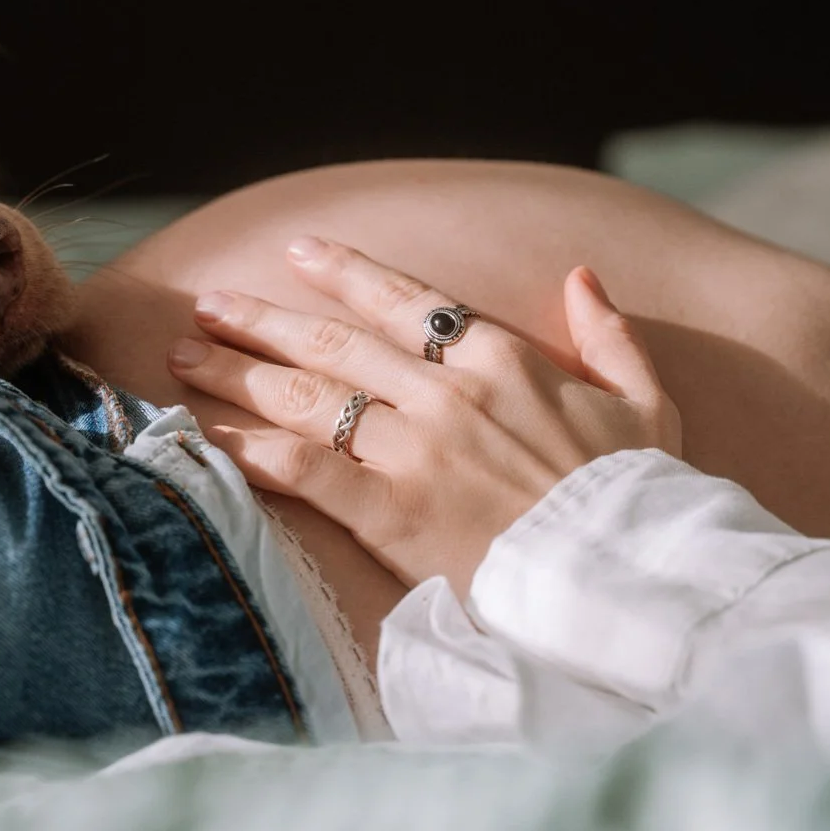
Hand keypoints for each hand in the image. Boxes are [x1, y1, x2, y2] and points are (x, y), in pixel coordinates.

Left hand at [166, 237, 679, 596]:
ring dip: (238, 373)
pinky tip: (205, 437)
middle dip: (262, 321)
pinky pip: (306, 472)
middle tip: (207, 304)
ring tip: (184, 356)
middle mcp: (447, 395)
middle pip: (335, 344)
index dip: (346, 272)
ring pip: (308, 398)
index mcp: (503, 361)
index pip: (408, 301)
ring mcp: (415, 452)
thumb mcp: (645, 402)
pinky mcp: (392, 514)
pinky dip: (250, 450)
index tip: (299, 251)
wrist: (627, 579)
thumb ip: (610, 334)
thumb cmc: (639, 496)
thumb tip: (583, 275)